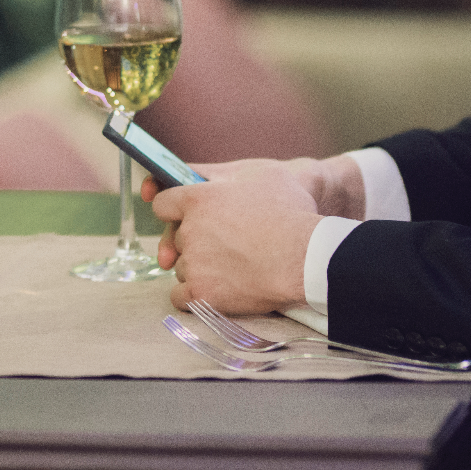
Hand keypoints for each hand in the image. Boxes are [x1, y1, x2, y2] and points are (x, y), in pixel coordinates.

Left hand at [143, 153, 368, 313]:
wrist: (307, 257)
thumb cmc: (289, 211)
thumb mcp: (257, 173)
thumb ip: (217, 173)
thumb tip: (195, 175)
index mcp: (197, 199)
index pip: (162, 203)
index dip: (173, 208)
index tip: (183, 215)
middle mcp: (188, 231)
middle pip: (176, 237)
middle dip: (193, 239)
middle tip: (223, 243)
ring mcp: (194, 264)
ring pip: (182, 266)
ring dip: (198, 267)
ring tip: (232, 265)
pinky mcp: (202, 294)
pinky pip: (180, 297)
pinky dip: (194, 294)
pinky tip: (214, 288)